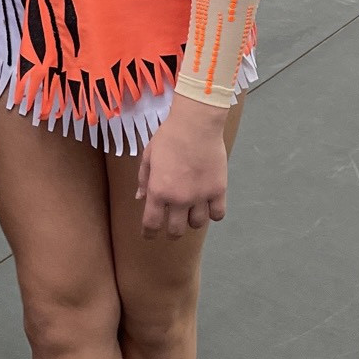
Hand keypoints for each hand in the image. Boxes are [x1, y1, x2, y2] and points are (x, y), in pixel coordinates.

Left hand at [137, 92, 229, 237]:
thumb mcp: (149, 155)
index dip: (149, 233)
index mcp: (158, 191)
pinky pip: (218, 214)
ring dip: (191, 221)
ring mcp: (200, 196)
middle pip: (176, 230)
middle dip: (171, 231)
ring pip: (197, 224)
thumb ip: (143, 179)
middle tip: (172, 226)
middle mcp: (179, 199)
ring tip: (191, 212)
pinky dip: (213, 214)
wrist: (196, 124)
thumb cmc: (168, 136)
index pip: (152, 224)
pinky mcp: (218, 190)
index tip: (149, 235)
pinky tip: (209, 206)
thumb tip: (139, 198)